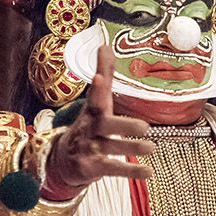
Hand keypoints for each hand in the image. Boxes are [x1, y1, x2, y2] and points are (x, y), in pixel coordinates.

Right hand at [44, 45, 153, 199]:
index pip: (95, 97)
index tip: (99, 77)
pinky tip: (149, 171)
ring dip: (132, 149)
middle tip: (145, 126)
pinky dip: (131, 171)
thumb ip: (104, 74)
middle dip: (123, 126)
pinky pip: (114, 169)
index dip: (97, 87)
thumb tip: (105, 44)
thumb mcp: (96, 100)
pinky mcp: (93, 168)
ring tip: (152, 147)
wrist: (63, 159)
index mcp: (94, 111)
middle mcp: (91, 129)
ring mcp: (91, 149)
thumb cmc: (89, 124)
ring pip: (112, 148)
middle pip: (105, 125)